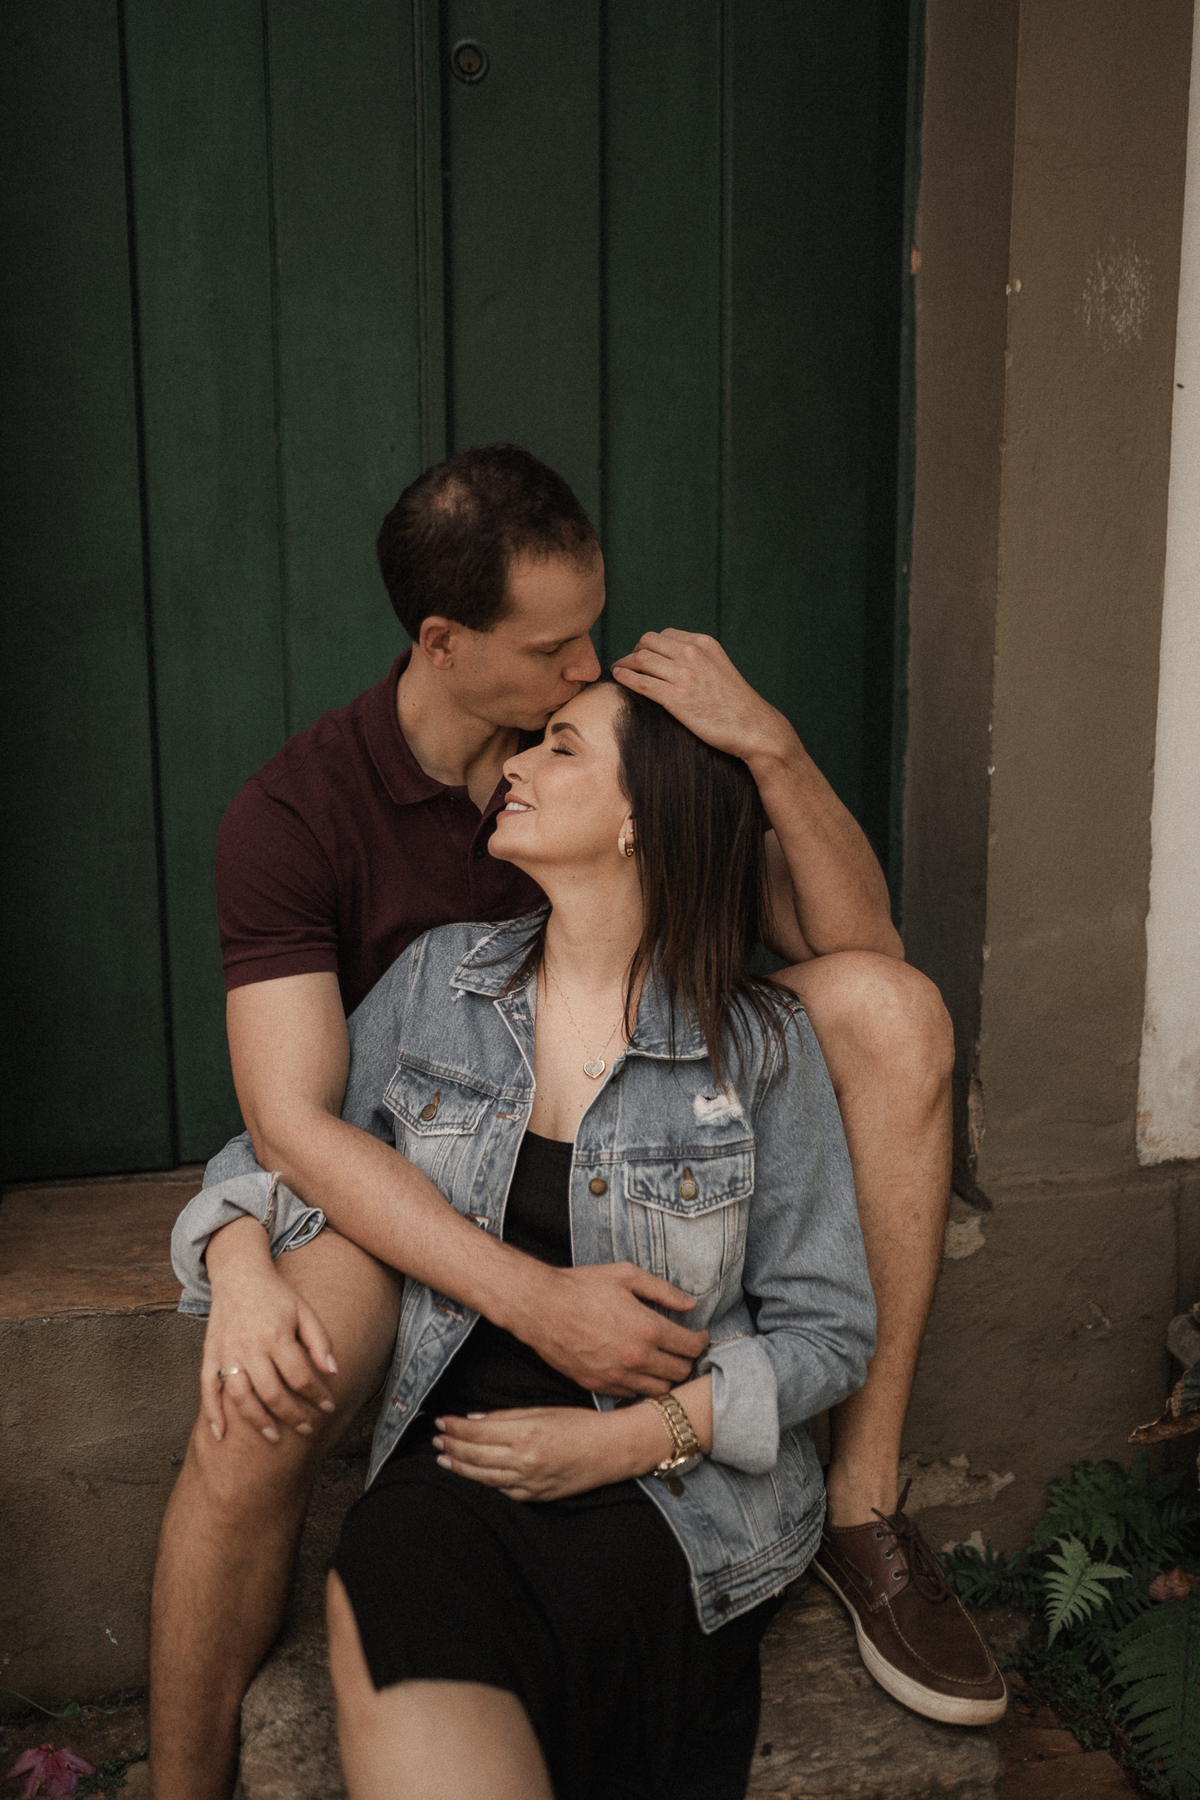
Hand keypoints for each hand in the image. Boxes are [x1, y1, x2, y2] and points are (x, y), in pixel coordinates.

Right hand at [202, 1219, 338, 1442]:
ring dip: (257, 1421)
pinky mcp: (210, 1355)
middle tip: (307, 1429)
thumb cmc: (276, 1295)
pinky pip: (207, 1389)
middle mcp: (249, 1346)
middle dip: (292, 1415)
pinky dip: (212, 1414)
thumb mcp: (304, 1310)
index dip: (317, 1395)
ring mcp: (226, 1352)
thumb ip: (319, 1341)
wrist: (239, 1274)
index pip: (300, 1375)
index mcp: (276, 1335)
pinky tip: (221, 1434)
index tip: (329, 1406)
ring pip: (240, 1396)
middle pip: (271, 1392)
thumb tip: (333, 1371)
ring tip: (274, 1436)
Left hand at [432, 1404, 665, 1500]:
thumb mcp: (543, 1411)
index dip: (455, 1426)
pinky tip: (473, 1476)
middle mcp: (524, 1460)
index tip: (441, 1421)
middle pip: (475, 1454)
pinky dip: (484, 1483)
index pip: (477, 1431)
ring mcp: (529, 1482)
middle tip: (436, 1439)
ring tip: (443, 1459)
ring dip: (460, 1467)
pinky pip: (503, 1492)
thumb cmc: (580, 1424)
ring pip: (483, 1477)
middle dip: (452, 1445)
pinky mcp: (536, 1496)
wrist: (612, 1451)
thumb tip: (473, 1419)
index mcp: (526, 1433)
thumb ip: (506, 1417)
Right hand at [515, 1262, 708, 1396]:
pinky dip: (641, 1385)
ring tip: (663, 1361)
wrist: (540, 1307)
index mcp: (647, 1328)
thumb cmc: (582, 1286)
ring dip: (666, 1377)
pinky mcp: (598, 1385)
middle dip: (687, 1360)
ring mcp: (616, 1376)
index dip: (700, 1341)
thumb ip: (663, 1291)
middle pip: (679, 1372)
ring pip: (659, 1390)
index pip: (690, 1347)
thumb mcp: (626, 1276)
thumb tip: (691, 1304)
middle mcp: (636, 1358)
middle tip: (683, 1349)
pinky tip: (637, 1369)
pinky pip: (632, 1395)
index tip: (699, 1335)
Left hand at [612, 629, 794, 764]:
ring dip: (624, 663)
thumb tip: (674, 661)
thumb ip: (699, 660)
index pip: (664, 635)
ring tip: (619, 670)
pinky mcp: (676, 699)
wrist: (753, 727)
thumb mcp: (719, 668)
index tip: (642, 656)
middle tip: (628, 664)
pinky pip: (640, 682)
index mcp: (704, 644)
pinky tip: (618, 678)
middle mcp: (693, 654)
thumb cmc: (736, 704)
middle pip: (647, 642)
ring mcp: (684, 676)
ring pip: (640, 659)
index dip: (648, 645)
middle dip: (633, 651)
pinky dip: (624, 677)